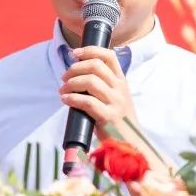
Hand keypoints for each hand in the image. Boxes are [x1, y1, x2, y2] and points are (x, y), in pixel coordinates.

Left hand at [59, 46, 171, 173]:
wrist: (132, 144)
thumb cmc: (118, 121)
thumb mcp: (116, 98)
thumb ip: (103, 86)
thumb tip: (77, 75)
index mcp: (121, 81)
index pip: (109, 56)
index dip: (90, 50)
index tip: (75, 53)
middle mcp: (120, 89)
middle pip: (96, 66)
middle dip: (75, 68)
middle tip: (64, 77)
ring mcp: (115, 103)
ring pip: (90, 81)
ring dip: (71, 83)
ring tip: (63, 90)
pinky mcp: (108, 117)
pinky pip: (87, 102)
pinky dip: (72, 98)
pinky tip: (65, 100)